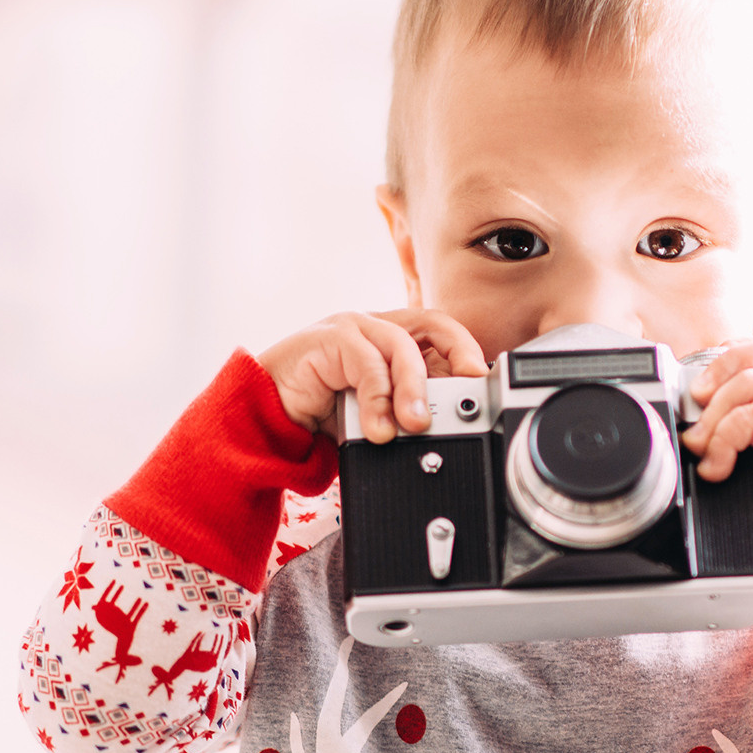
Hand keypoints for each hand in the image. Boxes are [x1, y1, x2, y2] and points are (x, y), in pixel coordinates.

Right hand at [257, 309, 487, 442]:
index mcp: (392, 342)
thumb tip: (448, 428)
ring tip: (415, 425)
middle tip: (467, 393)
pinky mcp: (329, 338)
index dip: (467, 354)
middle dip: (459, 353)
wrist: (267, 420)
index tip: (485, 382)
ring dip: (414, 389)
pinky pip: (365, 361)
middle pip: (432, 324)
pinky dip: (377, 397)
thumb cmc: (321, 416)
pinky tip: (378, 427)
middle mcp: (376, 328)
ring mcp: (352, 328)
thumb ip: (406, 414)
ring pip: (401, 345)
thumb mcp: (377, 418)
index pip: (442, 336)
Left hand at [681, 337, 752, 514]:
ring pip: (746, 385)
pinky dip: (721, 442)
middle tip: (692, 407)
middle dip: (714, 377)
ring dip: (713, 417)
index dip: (728, 355)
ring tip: (699, 446)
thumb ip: (748, 418)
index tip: (701, 380)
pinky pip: (747, 418)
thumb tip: (695, 416)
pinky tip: (717, 467)